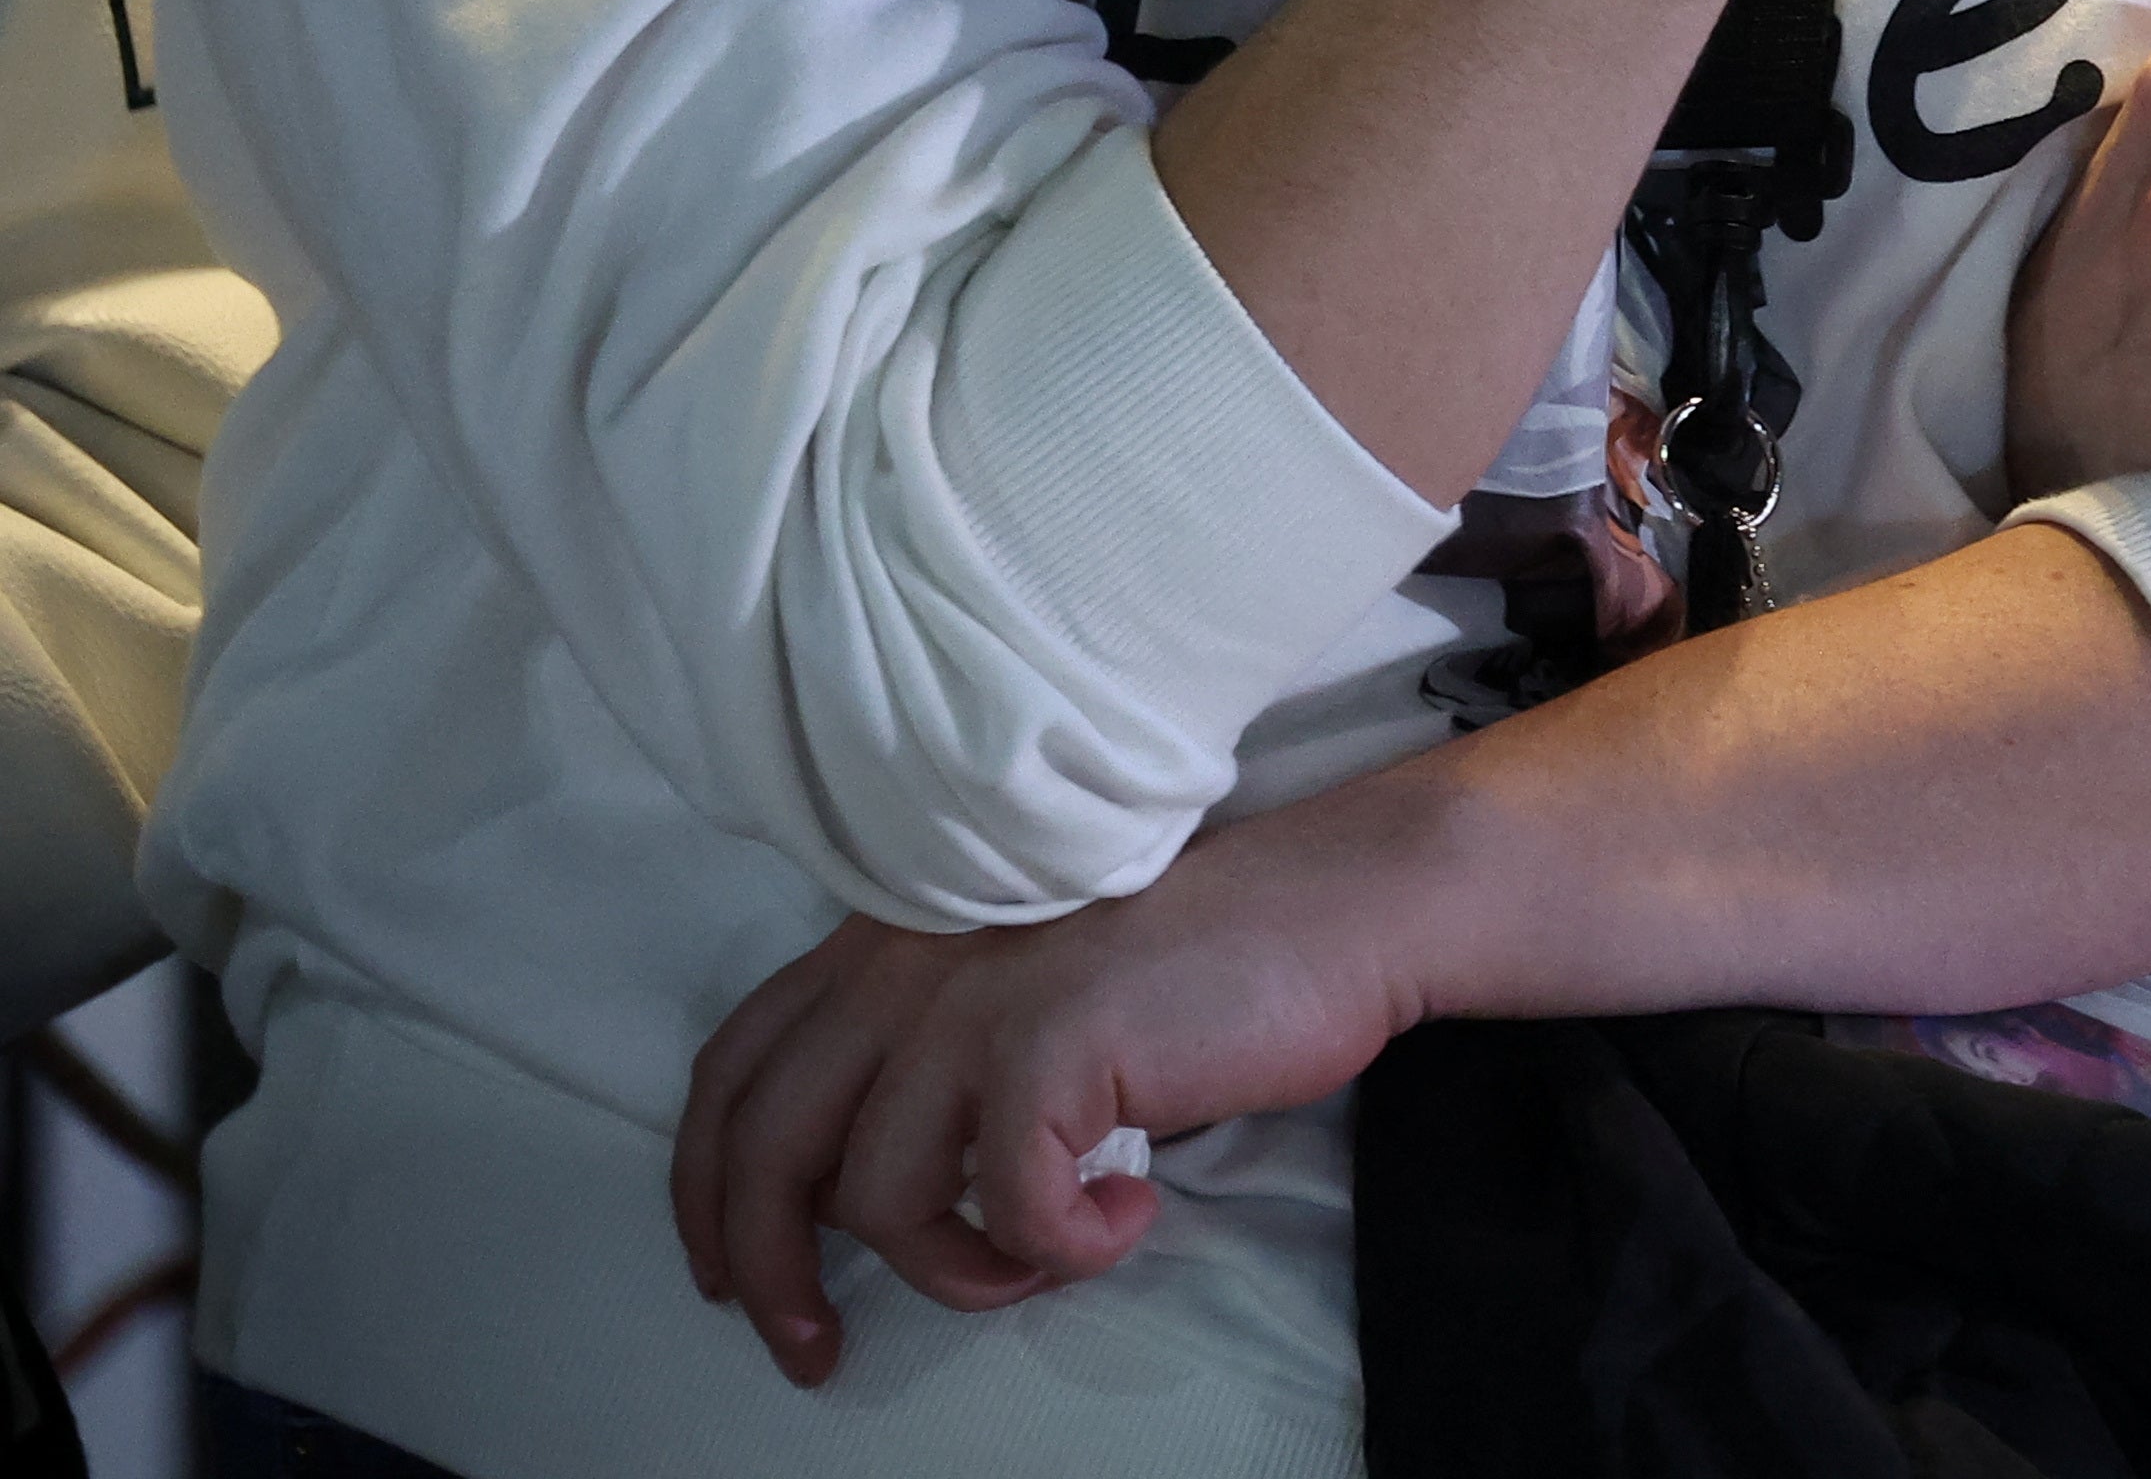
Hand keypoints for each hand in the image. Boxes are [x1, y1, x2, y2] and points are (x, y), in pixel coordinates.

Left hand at [671, 784, 1446, 1386]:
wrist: (1337, 906)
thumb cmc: (1199, 963)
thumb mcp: (1023, 982)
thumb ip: (934, 1048)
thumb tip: (864, 1191)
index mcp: (889, 937)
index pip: (735, 1069)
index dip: (708, 1188)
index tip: (731, 1273)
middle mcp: (908, 959)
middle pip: (765, 1146)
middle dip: (774, 1274)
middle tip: (812, 1350)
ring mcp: (974, 999)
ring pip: (880, 1201)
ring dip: (957, 1271)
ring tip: (1041, 1259)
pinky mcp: (1052, 1043)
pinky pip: (1010, 1210)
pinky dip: (1063, 1247)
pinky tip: (1126, 1212)